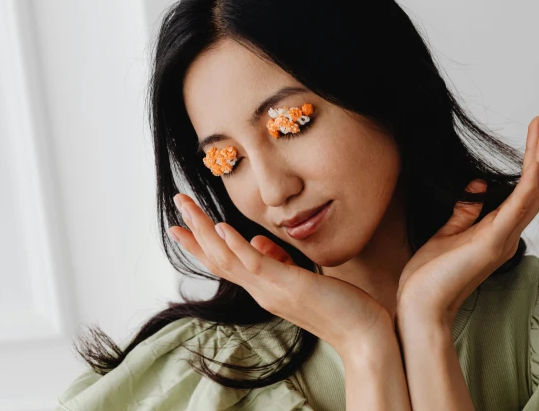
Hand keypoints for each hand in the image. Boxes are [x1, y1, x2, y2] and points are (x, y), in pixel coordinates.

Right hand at [169, 193, 393, 355]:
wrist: (362, 336)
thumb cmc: (338, 306)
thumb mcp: (300, 278)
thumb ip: (277, 261)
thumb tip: (257, 240)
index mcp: (263, 287)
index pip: (224, 263)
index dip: (200, 244)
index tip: (180, 225)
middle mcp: (261, 290)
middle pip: (217, 258)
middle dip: (194, 230)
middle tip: (177, 202)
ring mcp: (271, 290)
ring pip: (228, 258)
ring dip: (205, 232)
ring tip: (188, 207)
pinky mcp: (288, 286)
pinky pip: (255, 264)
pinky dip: (236, 245)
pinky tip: (222, 227)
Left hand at [395, 116, 538, 328]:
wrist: (420, 306)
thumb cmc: (430, 276)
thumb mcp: (447, 233)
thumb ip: (465, 211)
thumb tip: (477, 183)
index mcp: (496, 232)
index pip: (523, 194)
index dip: (535, 168)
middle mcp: (507, 235)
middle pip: (534, 189)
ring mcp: (504, 239)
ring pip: (532, 193)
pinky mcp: (493, 242)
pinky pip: (518, 206)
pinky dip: (530, 180)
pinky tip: (537, 160)